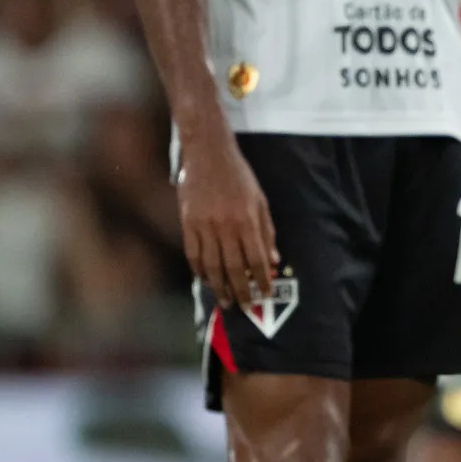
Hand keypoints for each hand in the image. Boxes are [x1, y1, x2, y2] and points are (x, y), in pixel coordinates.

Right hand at [177, 134, 279, 307]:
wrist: (208, 155)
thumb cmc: (240, 177)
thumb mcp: (261, 202)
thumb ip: (267, 232)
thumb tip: (274, 260)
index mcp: (247, 221)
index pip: (256, 259)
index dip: (261, 279)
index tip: (265, 293)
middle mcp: (225, 227)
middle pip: (233, 267)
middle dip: (240, 290)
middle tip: (244, 306)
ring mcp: (203, 226)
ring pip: (210, 265)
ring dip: (218, 287)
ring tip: (224, 301)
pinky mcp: (187, 223)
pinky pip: (192, 254)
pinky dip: (199, 271)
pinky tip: (205, 280)